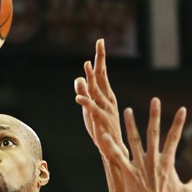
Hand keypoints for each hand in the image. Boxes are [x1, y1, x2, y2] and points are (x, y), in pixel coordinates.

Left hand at [74, 38, 122, 152]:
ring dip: (92, 78)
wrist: (113, 149)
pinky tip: (78, 98)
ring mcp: (105, 109)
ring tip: (87, 65)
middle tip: (100, 43)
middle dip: (100, 59)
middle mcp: (107, 99)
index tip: (100, 42)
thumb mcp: (89, 109)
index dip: (100, 58)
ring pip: (96, 90)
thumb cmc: (101, 129)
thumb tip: (79, 79)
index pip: (102, 73)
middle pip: (102, 76)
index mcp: (106, 95)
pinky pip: (92, 110)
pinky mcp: (100, 121)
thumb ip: (84, 93)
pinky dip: (85, 103)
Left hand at [100, 97, 191, 191]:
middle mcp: (153, 160)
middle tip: (155, 100)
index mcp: (167, 163)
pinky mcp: (127, 173)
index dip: (179, 123)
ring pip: (134, 140)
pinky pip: (118, 156)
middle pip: (154, 133)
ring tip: (127, 111)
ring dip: (130, 125)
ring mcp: (140, 166)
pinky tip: (104, 134)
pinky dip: (111, 145)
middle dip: (155, 115)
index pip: (174, 138)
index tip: (183, 109)